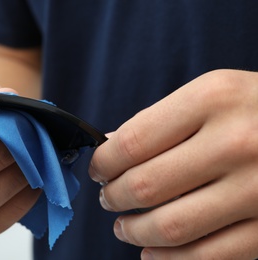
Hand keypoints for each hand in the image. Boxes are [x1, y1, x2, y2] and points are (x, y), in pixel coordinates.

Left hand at [89, 69, 257, 258]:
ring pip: (171, 226)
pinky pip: (207, 255)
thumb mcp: (213, 95)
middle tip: (108, 197)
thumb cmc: (256, 109)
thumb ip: (160, 121)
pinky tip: (153, 252)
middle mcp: (236, 142)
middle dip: (114, 196)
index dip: (103, 162)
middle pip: (146, 185)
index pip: (132, 142)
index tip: (98, 169)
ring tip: (124, 226)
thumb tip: (110, 146)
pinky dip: (169, 259)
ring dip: (134, 231)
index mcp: (213, 99)